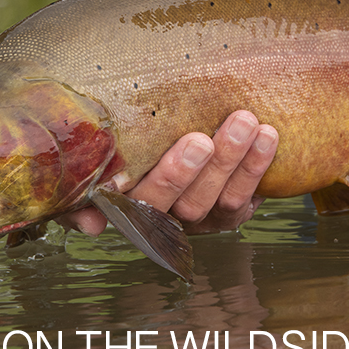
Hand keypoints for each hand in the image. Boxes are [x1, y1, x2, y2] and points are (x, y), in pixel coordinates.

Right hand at [60, 111, 277, 235]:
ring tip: (253, 124)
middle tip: (225, 129)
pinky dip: (258, 170)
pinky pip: (245, 200)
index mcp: (128, 204)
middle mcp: (166, 217)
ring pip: (223, 200)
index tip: (195, 142)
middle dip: (212, 165)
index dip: (173, 175)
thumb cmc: (117, 142)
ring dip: (240, 163)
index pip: (147, 200)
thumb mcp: (91, 163)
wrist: (160, 131)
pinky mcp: (227, 213)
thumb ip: (79, 193)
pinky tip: (269, 140)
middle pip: (190, 201)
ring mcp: (199, 217)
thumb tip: (90, 224)